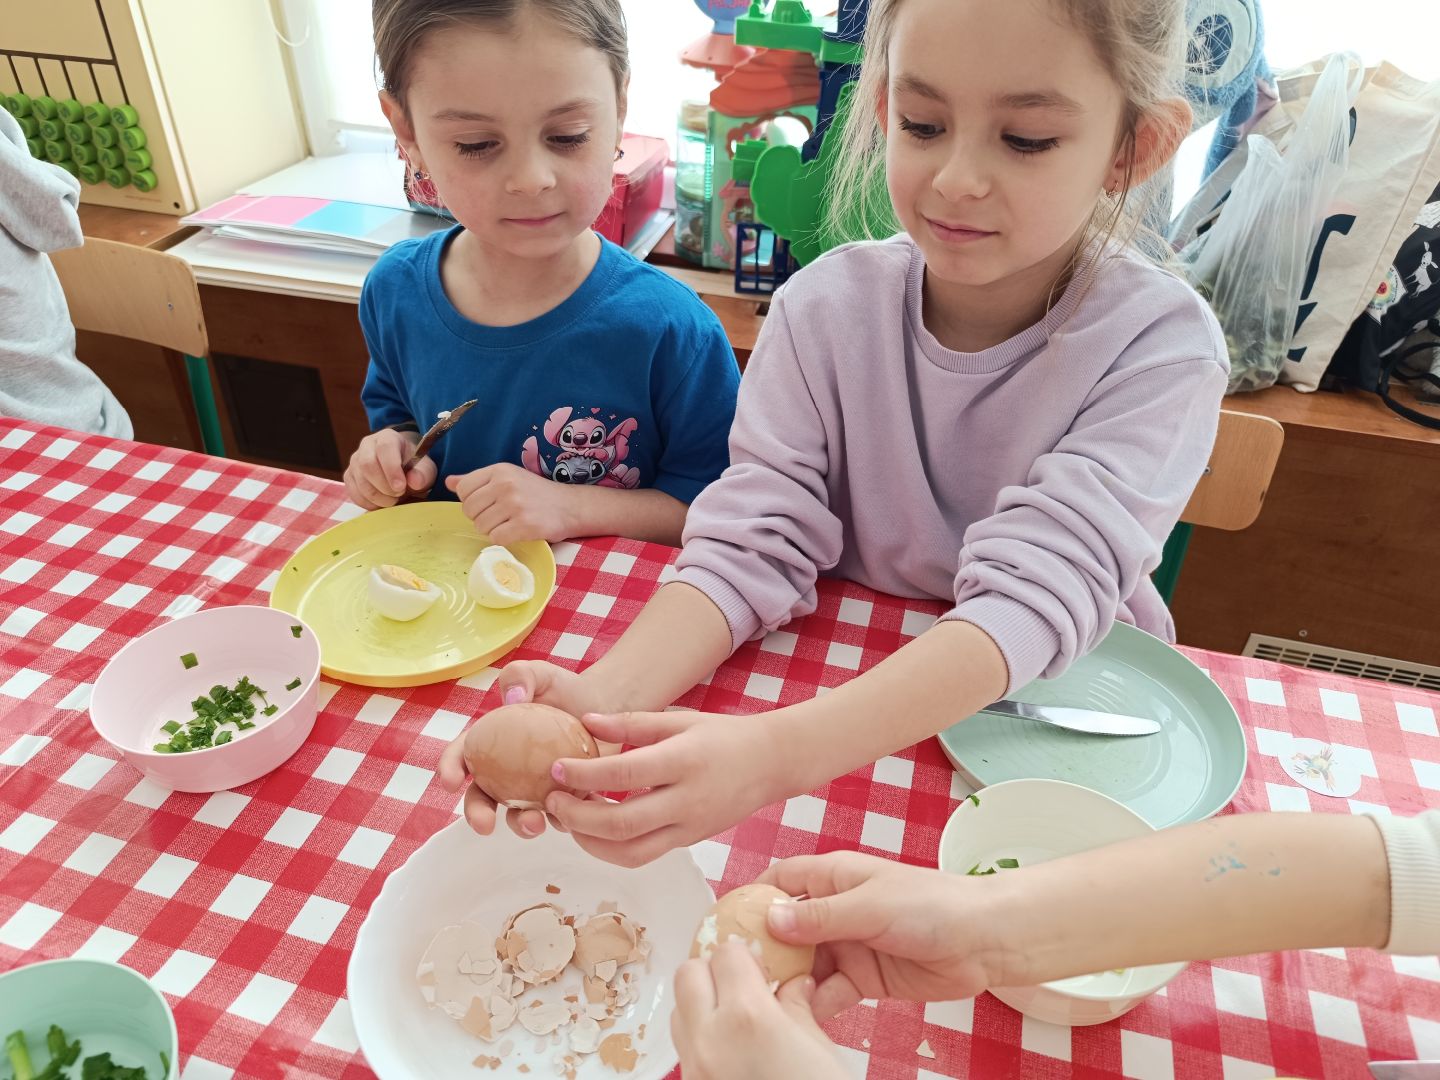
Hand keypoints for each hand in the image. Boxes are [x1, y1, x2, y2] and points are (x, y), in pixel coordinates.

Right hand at [344, 429, 436, 508]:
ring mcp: (355, 461)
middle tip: (399, 495)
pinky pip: (354, 493)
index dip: (391, 469)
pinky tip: (381, 503)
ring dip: (378, 497)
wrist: (403, 469)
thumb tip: (414, 482)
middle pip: (367, 465)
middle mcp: (367, 446)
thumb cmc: (415, 467)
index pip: (385, 448)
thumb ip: (423, 474)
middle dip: (384, 486)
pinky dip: (368, 503)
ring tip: (393, 500)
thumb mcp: (426, 469)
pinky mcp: (349, 476)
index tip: (401, 486)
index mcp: (388, 437)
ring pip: (360, 481)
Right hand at [437, 666, 620, 841]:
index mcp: (489, 743)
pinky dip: (562, 821)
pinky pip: (559, 816)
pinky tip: (570, 819)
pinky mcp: (563, 800)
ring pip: (518, 814)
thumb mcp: (540, 673)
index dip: (450, 770)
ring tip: (533, 823)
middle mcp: (505, 773)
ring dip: (520, 824)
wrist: (604, 704)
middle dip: (477, 815)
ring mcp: (533, 790)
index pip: (461, 756)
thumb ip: (519, 676)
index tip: (451, 782)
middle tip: (484, 824)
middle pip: (482, 797)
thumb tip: (513, 700)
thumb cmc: (564, 688)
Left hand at [446, 463, 572, 543]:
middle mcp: (505, 484)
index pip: (463, 489)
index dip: (470, 501)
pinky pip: (496, 538)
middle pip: (469, 510)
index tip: (487, 504)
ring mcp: (515, 505)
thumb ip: (477, 480)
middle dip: (480, 517)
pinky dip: (503, 539)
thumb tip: (449, 482)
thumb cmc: (536, 493)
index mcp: (499, 470)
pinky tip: (516, 532)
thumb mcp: (507, 478)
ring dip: (492, 530)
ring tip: (509, 523)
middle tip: (500, 516)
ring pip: (480, 526)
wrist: (570, 507)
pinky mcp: (524, 525)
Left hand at [544, 710, 789, 867]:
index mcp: (683, 761)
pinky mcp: (688, 842)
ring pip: (630, 853)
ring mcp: (689, 828)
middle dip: (577, 818)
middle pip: (622, 825)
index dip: (585, 775)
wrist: (770, 763)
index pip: (625, 775)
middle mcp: (687, 800)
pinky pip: (642, 855)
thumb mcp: (680, 719)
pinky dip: (610, 848)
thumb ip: (631, 722)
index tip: (555, 769)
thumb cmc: (723, 736)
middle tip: (552, 801)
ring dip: (589, 842)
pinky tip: (593, 828)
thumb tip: (585, 721)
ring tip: (567, 818)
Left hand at [673, 940, 846, 1079]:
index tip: (762, 962)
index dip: (747, 954)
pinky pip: (683, 1046)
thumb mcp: (820, 1048)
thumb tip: (792, 983)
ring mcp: (694, 1068)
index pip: (727, 953)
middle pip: (689, 973)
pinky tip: (733, 1048)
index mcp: (747, 1017)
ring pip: (679, 1009)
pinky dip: (701, 1034)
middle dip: (715, 970)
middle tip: (746, 984)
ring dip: (703, 1002)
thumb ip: (796, 1007)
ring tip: (738, 1017)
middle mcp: (710, 1037)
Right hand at [756, 852, 998, 1018]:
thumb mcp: (870, 905)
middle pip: (786, 928)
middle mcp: (836, 910)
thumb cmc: (934, 904)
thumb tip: (770, 919)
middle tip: (740, 972)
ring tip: (767, 998)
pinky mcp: (863, 978)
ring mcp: (849, 945)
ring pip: (803, 963)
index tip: (726, 922)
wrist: (983, 941)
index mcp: (835, 878)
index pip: (781, 881)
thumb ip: (820, 916)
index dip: (753, 898)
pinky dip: (814, 1002)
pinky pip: (828, 991)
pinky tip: (803, 1012)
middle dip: (764, 948)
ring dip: (787, 979)